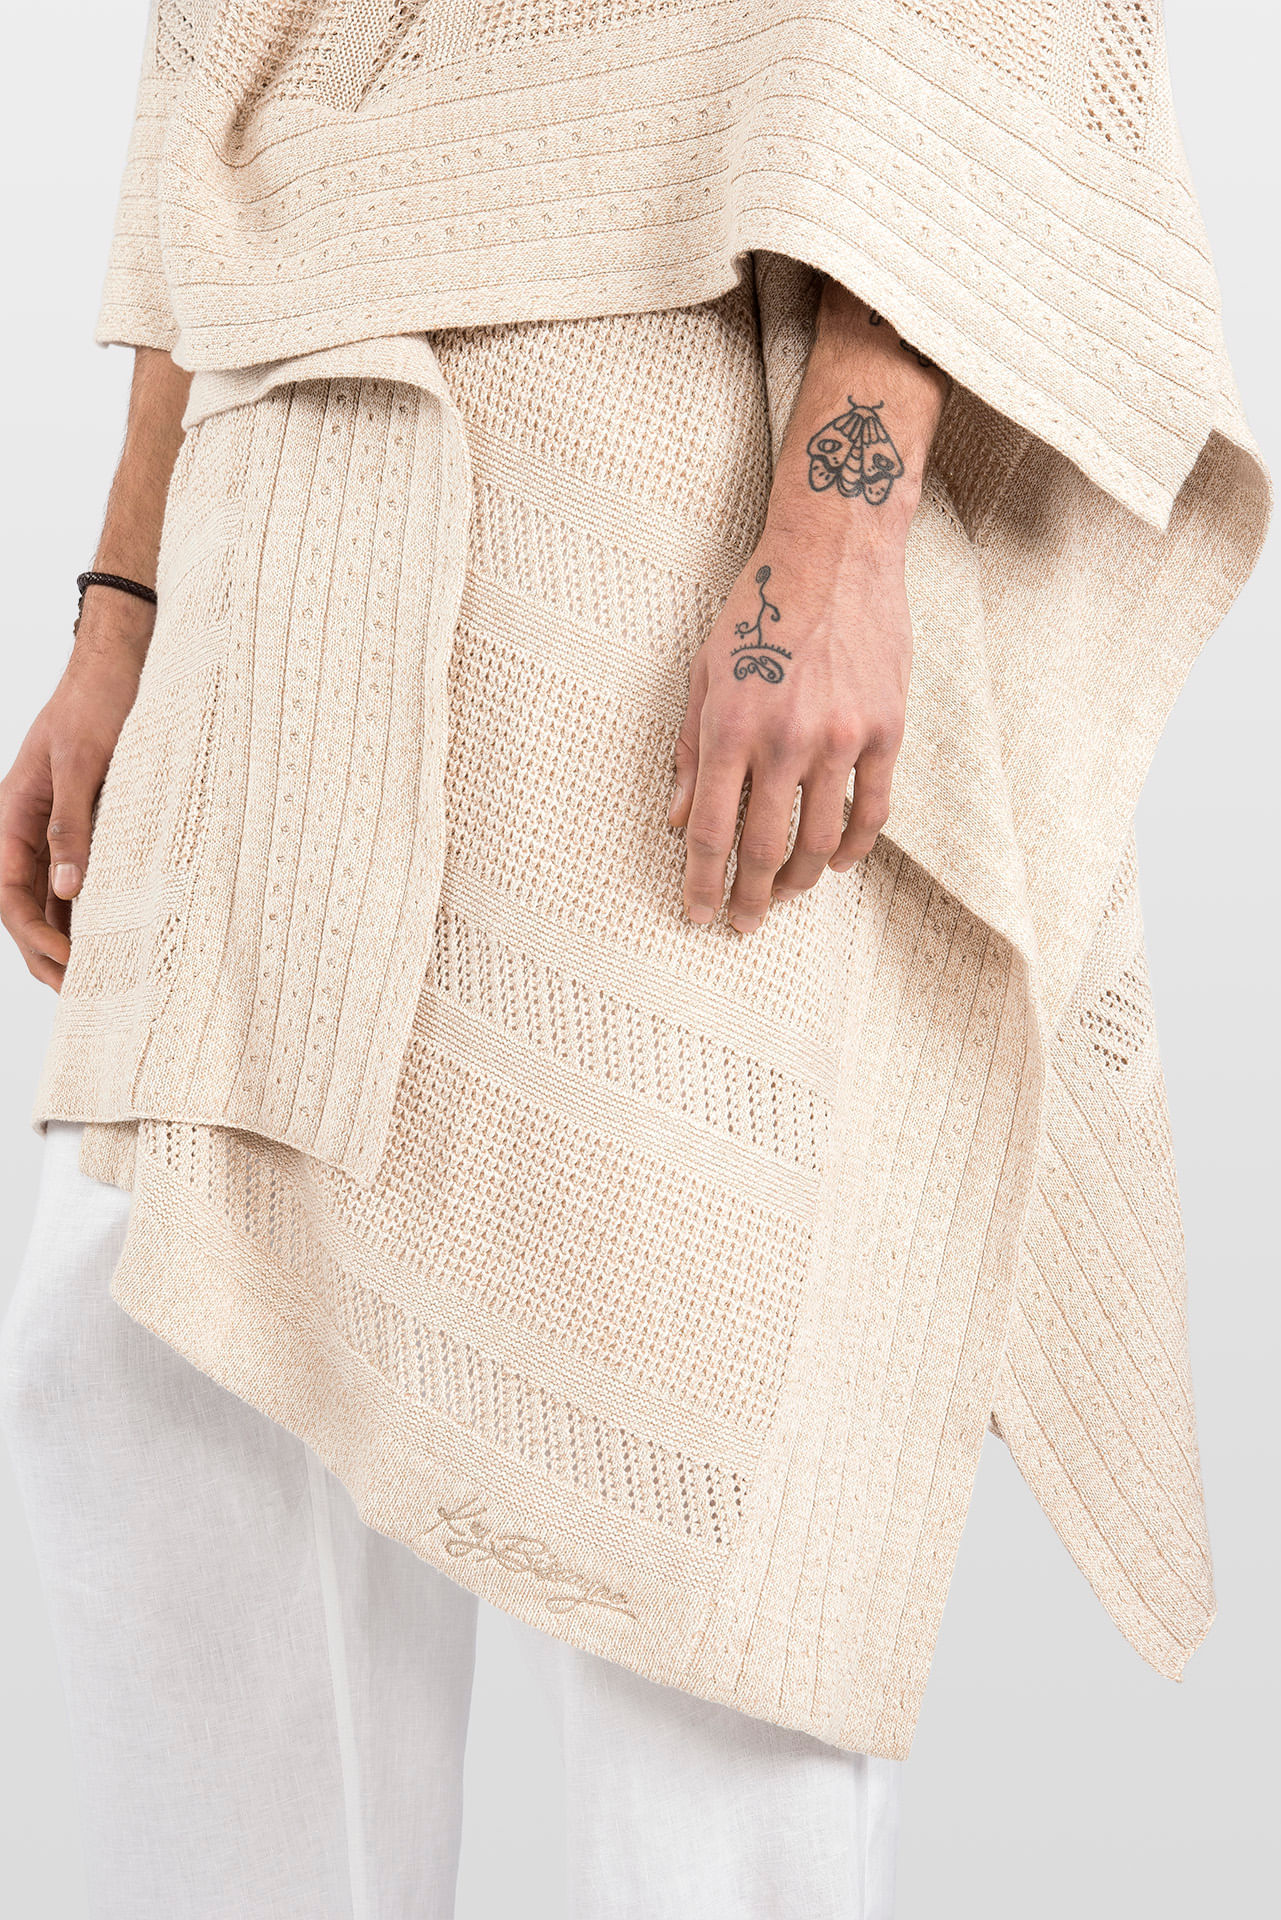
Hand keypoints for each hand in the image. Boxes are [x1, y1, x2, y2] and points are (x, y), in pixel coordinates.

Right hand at [0, 608, 148, 989]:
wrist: (119, 666)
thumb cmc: (95, 704)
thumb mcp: (83, 765)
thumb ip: (73, 826)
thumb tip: (69, 889)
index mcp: (12, 816)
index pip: (10, 895)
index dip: (35, 937)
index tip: (69, 965)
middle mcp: (28, 829)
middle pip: (26, 909)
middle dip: (48, 954)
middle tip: (82, 995)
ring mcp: (55, 830)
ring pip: (52, 900)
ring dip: (70, 940)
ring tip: (99, 980)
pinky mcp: (86, 826)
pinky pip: (80, 879)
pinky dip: (91, 911)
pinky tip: (114, 937)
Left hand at [668, 528, 910, 933]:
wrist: (833, 554)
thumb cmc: (758, 608)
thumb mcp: (704, 674)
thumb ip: (691, 752)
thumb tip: (680, 820)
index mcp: (730, 728)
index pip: (712, 833)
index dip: (702, 884)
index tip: (698, 914)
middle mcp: (785, 741)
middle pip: (765, 848)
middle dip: (749, 897)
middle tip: (743, 922)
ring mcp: (841, 738)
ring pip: (822, 839)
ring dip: (799, 879)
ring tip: (783, 894)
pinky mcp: (885, 730)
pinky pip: (873, 809)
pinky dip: (854, 848)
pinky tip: (837, 863)